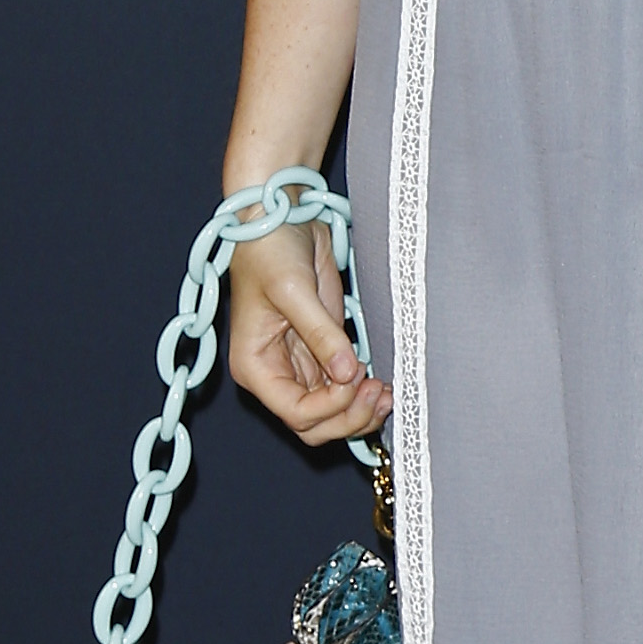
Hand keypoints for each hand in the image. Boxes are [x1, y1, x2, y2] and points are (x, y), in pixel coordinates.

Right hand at [226, 224, 392, 444]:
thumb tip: (348, 372)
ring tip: (387, 393)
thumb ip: (321, 334)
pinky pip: (342, 388)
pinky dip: (363, 394)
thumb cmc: (268, 250)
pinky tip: (383, 383)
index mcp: (255, 367)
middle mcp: (275, 374)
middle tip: (379, 391)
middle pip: (313, 424)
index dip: (330, 406)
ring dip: (360, 411)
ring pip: (331, 413)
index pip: (295, 413)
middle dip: (348, 416)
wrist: (279, 219)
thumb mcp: (293, 290)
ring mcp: (300, 365)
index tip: (356, 379)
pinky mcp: (322, 350)